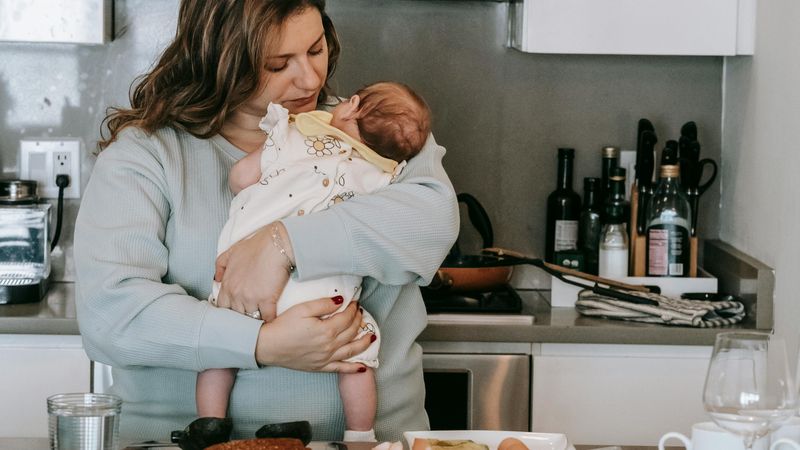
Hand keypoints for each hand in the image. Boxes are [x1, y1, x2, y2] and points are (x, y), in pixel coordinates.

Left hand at [214, 221, 293, 320]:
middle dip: (243, 316)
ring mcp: (251, 299)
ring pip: (251, 318)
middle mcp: (236, 294)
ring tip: (261, 320)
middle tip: (250, 317)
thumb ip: (220, 266)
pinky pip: (267, 317)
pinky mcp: (267, 300)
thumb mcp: (231, 252)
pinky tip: (273, 319)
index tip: (237, 311)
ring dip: (257, 319)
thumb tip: (217, 279)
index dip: (230, 310)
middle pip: (236, 315)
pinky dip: (270, 319)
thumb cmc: (256, 246)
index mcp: (227, 285)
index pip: (223, 307)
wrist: (275, 244)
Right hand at [255, 298, 372, 372]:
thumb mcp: (302, 309)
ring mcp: (326, 358)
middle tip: (360, 312)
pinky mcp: (320, 367)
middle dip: (358, 320)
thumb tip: (341, 301)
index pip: (347, 318)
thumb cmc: (283, 326)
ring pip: (352, 350)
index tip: (355, 302)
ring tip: (372, 336)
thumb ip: (323, 304)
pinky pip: (341, 369)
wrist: (267, 346)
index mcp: (326, 330)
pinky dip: (354, 369)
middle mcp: (329, 346)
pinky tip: (363, 367)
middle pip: (351, 332)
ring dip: (364, 343)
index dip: (353, 308)